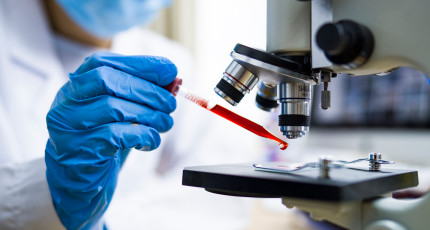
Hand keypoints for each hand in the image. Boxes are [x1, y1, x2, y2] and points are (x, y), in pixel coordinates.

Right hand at [45, 52, 176, 228]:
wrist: (78, 180)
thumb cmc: (103, 140)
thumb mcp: (120, 113)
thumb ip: (138, 94)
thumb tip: (172, 79)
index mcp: (75, 86)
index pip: (103, 63)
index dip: (139, 64)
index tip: (170, 69)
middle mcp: (65, 103)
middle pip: (107, 81)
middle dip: (147, 90)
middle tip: (170, 104)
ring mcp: (67, 127)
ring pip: (113, 108)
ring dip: (149, 115)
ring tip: (165, 123)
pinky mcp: (78, 151)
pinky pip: (115, 136)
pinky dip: (142, 135)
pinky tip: (151, 140)